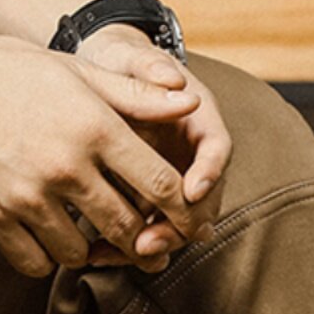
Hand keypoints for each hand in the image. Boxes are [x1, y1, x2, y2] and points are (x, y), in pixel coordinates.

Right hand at [0, 27, 215, 278]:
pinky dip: (47, 258)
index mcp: (94, 126)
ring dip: (92, 252)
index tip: (192, 222)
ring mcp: (26, 196)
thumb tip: (190, 102)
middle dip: (146, 241)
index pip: (161, 183)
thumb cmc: (7, 69)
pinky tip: (48, 240)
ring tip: (93, 239)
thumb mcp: (76, 70)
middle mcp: (65, 166)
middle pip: (126, 227)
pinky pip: (35, 263)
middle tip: (151, 245)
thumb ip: (135, 93)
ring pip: (80, 253)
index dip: (187, 210)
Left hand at [76, 26, 231, 264]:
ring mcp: (171, 180)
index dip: (209, 172)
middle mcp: (191, 155)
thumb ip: (148, 67)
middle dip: (180, 225)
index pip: (217, 148)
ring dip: (153, 243)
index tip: (192, 192)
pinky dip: (124, 246)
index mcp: (198, 118)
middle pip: (202, 199)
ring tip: (121, 255)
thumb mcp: (128, 58)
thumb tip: (175, 77)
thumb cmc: (116, 65)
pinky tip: (97, 255)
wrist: (96, 80)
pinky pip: (145, 229)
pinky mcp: (145, 199)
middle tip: (150, 243)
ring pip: (176, 223)